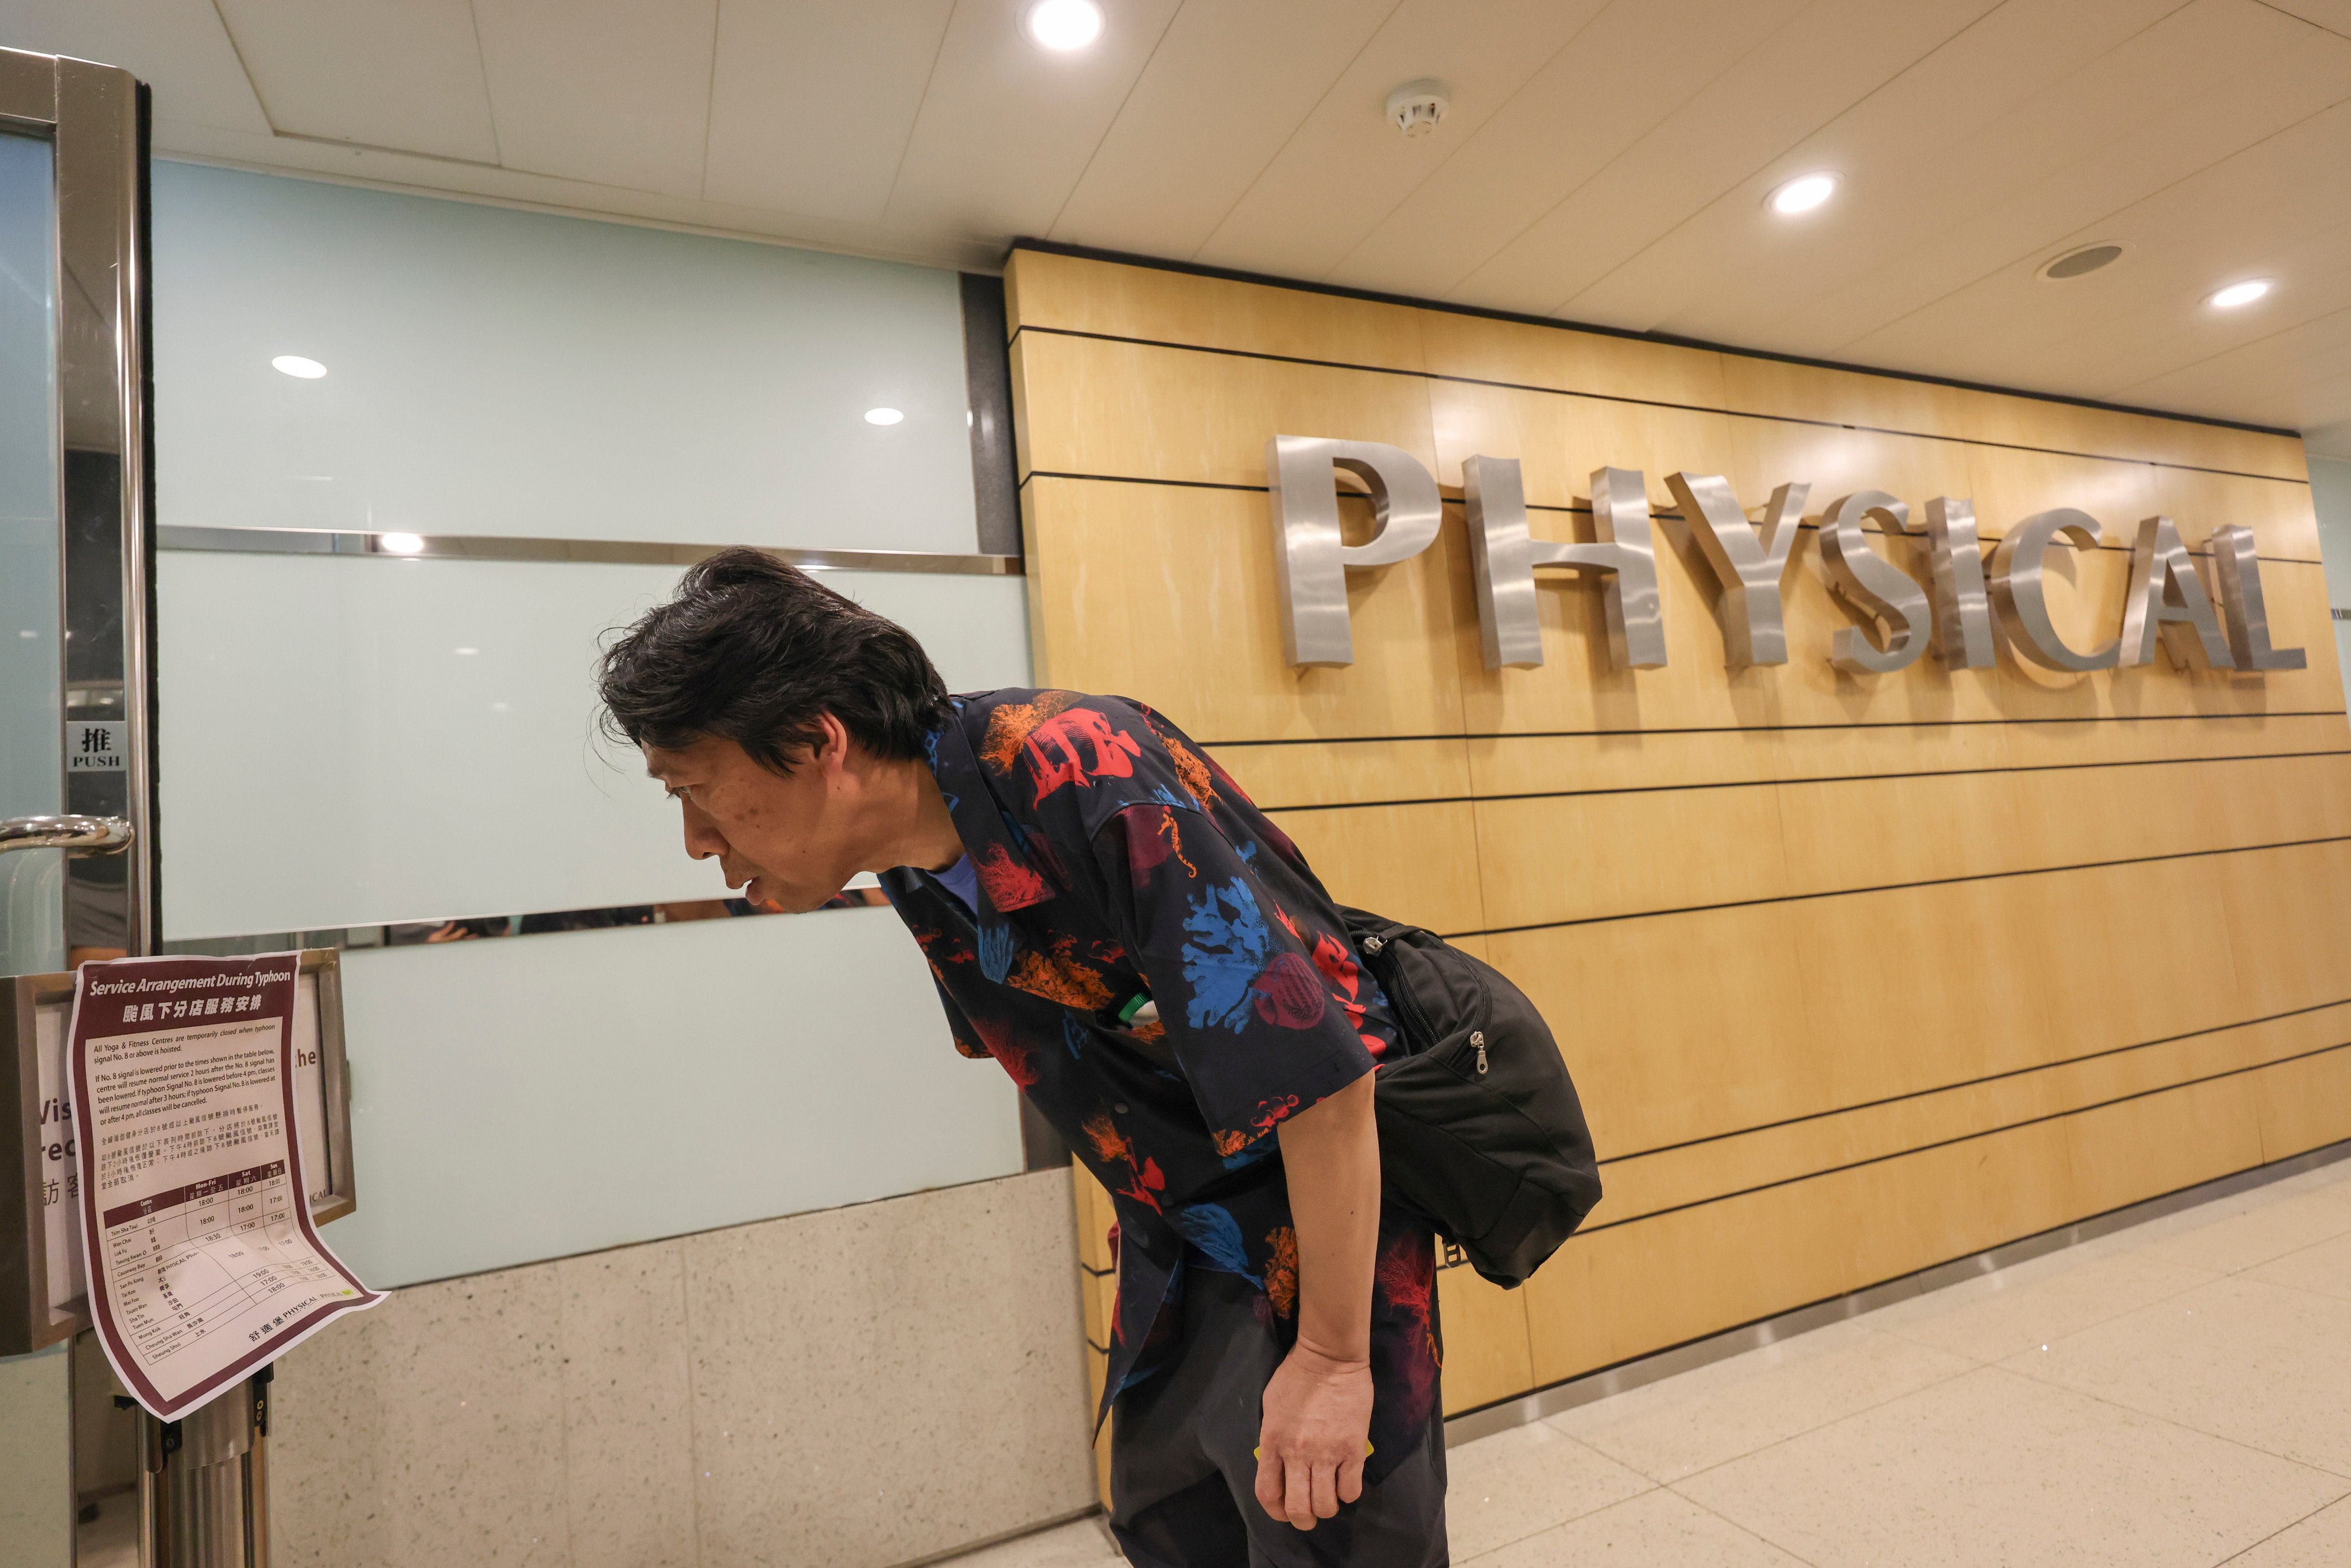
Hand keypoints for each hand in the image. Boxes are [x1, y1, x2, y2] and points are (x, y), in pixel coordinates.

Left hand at [1254, 1339, 1372, 1529]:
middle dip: (1303, 1520)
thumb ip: (1272, 1438)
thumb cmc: (1296, 1376)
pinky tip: (1345, 1483)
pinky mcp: (1352, 1448)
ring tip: (1329, 1498)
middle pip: (1298, 1509)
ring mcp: (1326, 1453)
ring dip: (1326, 1508)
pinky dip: (1348, 1494)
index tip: (1283, 1512)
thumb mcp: (1270, 1407)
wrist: (1329, 1356)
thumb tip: (1277, 1462)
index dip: (1276, 1512)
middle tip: (1309, 1515)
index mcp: (1272, 1442)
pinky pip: (1351, 1489)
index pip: (1268, 1493)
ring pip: (1326, 1505)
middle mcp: (1297, 1453)